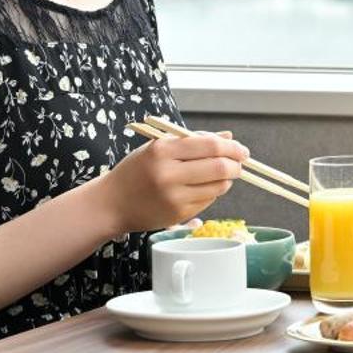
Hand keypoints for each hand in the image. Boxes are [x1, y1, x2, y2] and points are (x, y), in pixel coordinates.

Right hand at [97, 130, 248, 234]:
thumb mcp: (159, 147)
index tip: (241, 149)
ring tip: (220, 174)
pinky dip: (212, 192)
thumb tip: (229, 137)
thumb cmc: (137, 170)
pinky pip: (208, 201)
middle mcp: (168, 174)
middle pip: (220, 168)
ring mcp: (173, 197)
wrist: (111, 203)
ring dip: (226, 180)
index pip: (210, 146)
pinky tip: (201, 188)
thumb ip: (194, 140)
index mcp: (162, 150)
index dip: (232, 147)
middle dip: (236, 165)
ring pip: (218, 187)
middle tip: (240, 163)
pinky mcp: (177, 215)